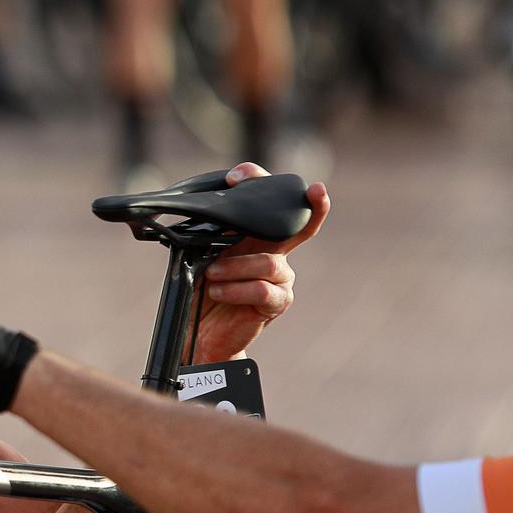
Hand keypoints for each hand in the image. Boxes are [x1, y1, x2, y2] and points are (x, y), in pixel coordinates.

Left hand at [188, 164, 330, 362]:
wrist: (200, 336)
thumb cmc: (200, 294)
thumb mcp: (198, 258)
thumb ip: (207, 238)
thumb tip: (201, 219)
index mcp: (253, 237)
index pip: (266, 205)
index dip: (259, 183)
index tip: (238, 176)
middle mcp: (273, 253)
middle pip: (299, 224)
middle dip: (312, 205)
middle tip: (315, 190)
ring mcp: (279, 278)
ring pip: (268, 262)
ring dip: (234, 267)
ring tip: (211, 276)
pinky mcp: (277, 302)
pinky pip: (264, 289)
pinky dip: (237, 288)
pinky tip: (218, 291)